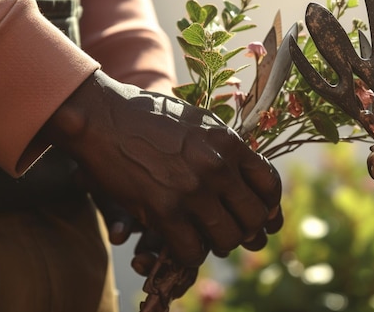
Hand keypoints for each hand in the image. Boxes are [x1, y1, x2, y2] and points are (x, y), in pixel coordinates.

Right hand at [40, 70, 282, 265]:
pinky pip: (193, 250)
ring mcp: (192, 189)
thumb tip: (248, 169)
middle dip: (248, 231)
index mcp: (229, 143)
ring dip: (220, 245)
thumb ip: (226, 146)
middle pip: (255, 217)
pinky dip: (192, 255)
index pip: (270, 185)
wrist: (104, 118)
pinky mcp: (164, 210)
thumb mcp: (200, 120)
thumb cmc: (151, 117)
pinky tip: (184, 246)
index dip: (269, 206)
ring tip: (208, 238)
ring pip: (228, 238)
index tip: (260, 214)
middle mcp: (217, 167)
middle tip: (233, 231)